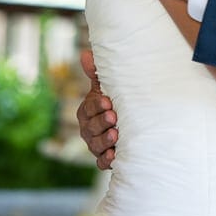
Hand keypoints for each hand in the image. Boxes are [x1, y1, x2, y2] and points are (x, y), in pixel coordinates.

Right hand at [76, 49, 117, 170]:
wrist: (129, 125)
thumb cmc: (115, 102)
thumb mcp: (107, 87)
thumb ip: (97, 73)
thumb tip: (85, 53)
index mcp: (87, 111)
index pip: (88, 108)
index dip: (97, 106)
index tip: (108, 102)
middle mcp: (88, 129)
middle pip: (90, 128)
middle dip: (101, 123)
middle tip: (113, 117)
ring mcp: (95, 145)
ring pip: (95, 145)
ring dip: (105, 141)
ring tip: (116, 135)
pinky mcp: (104, 158)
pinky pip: (101, 162)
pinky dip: (106, 160)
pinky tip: (114, 156)